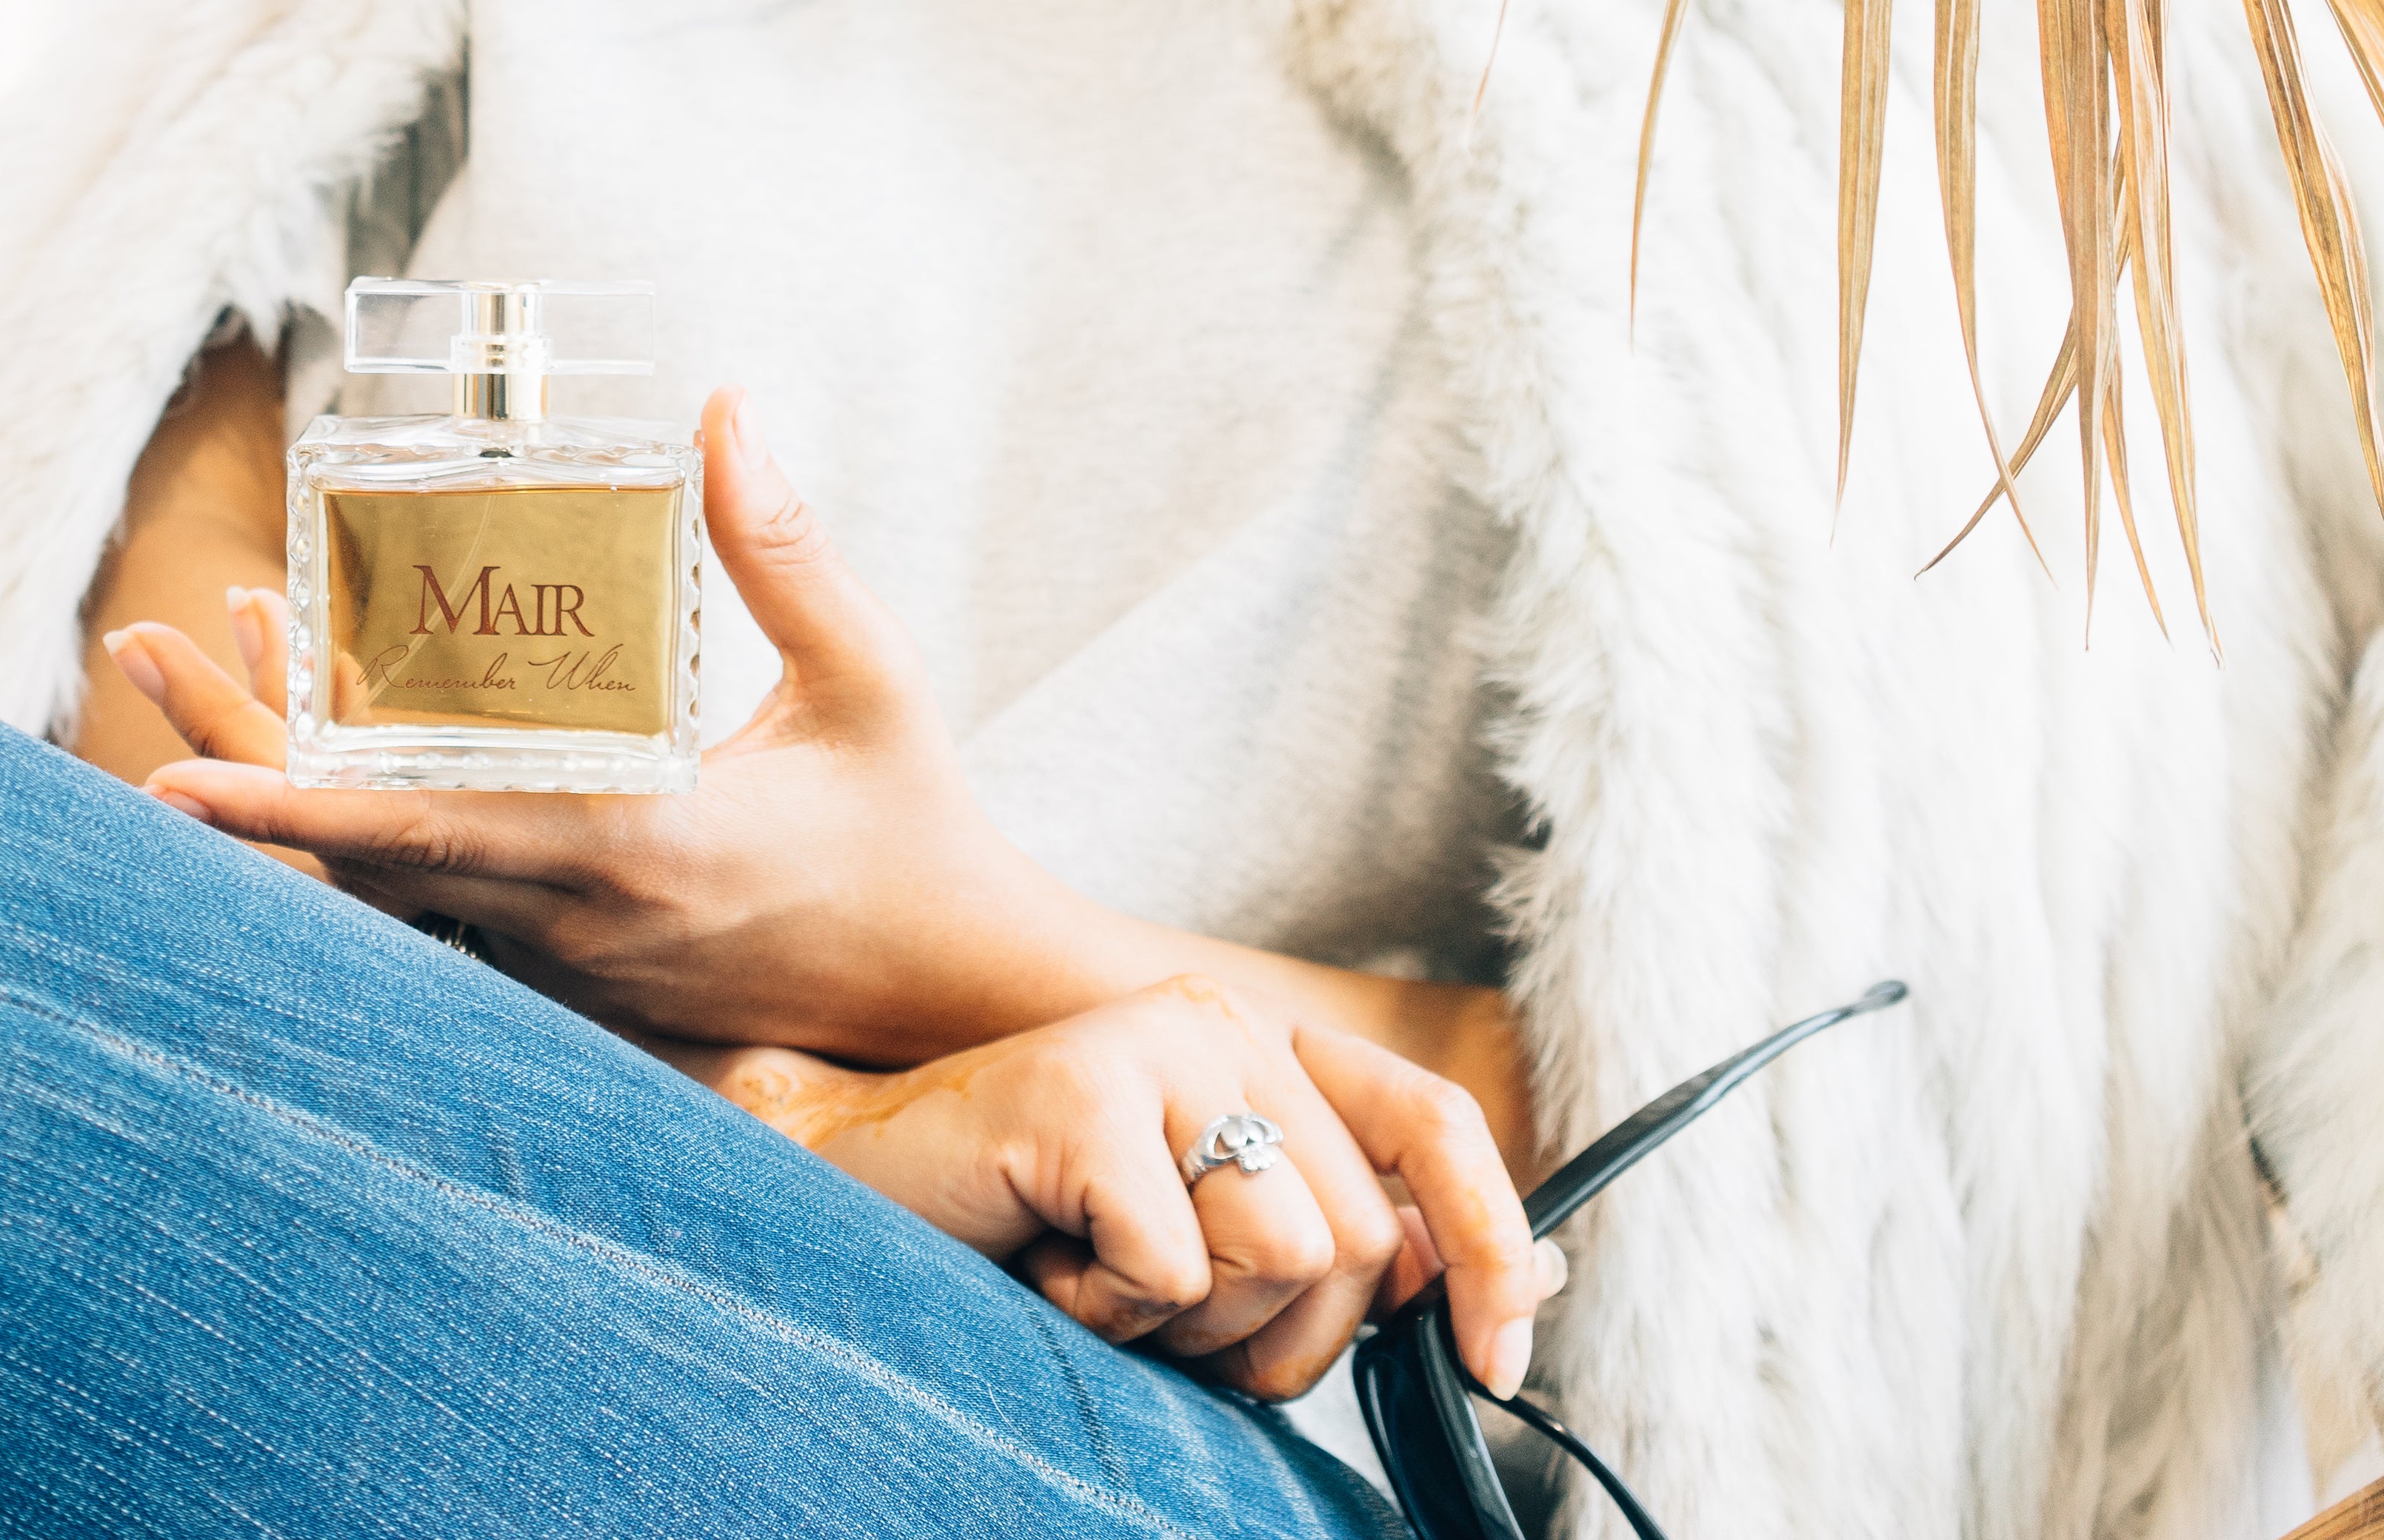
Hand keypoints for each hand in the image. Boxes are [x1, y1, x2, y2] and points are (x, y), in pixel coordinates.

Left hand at [106, 388, 1079, 1062]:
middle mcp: (574, 921)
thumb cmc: (918, 829)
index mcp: (634, 849)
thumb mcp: (869, 676)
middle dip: (237, 763)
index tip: (172, 786)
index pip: (423, 837)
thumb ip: (783, 547)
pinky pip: (435, 904)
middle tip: (141, 643)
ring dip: (292, 786)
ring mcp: (567, 962)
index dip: (287, 811)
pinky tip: (335, 731)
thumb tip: (722, 411)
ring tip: (216, 661)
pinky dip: (363, 825)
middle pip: (358, 858)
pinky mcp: (577, 974)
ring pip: (384, 887)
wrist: (956, 989)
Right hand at [675, 977, 1559, 1400]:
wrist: (852, 1199)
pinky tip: (1041, 1260)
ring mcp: (1153, 1043)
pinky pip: (1173, 1269)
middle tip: (1156, 1315)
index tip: (1496, 1363)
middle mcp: (1222, 1020)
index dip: (1495, 1248)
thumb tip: (1531, 1292)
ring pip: (1283, 1255)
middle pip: (1360, 1240)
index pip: (1432, 1126)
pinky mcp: (1087, 1087)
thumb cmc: (1025, 1233)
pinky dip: (1105, 1311)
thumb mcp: (1201, 1244)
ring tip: (1089, 1276)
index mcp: (1262, 1047)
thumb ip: (1333, 1247)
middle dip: (1275, 1336)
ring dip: (1185, 1326)